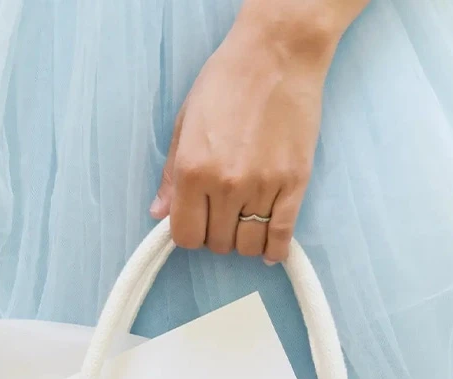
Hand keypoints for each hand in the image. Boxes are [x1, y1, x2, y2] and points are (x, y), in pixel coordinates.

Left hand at [150, 10, 338, 262]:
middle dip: (217, 235)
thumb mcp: (186, 122)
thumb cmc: (228, 80)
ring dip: (244, 241)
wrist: (278, 53)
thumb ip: (171, 174)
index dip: (190, 234)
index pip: (185, 235)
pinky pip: (280, 236)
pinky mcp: (293, 184)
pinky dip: (274, 250)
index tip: (198, 223)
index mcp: (192, 170)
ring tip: (246, 223)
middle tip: (224, 215)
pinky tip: (270, 250)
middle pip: (217, 243)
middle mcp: (225, 184)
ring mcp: (262, 187)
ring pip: (248, 245)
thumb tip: (158, 212)